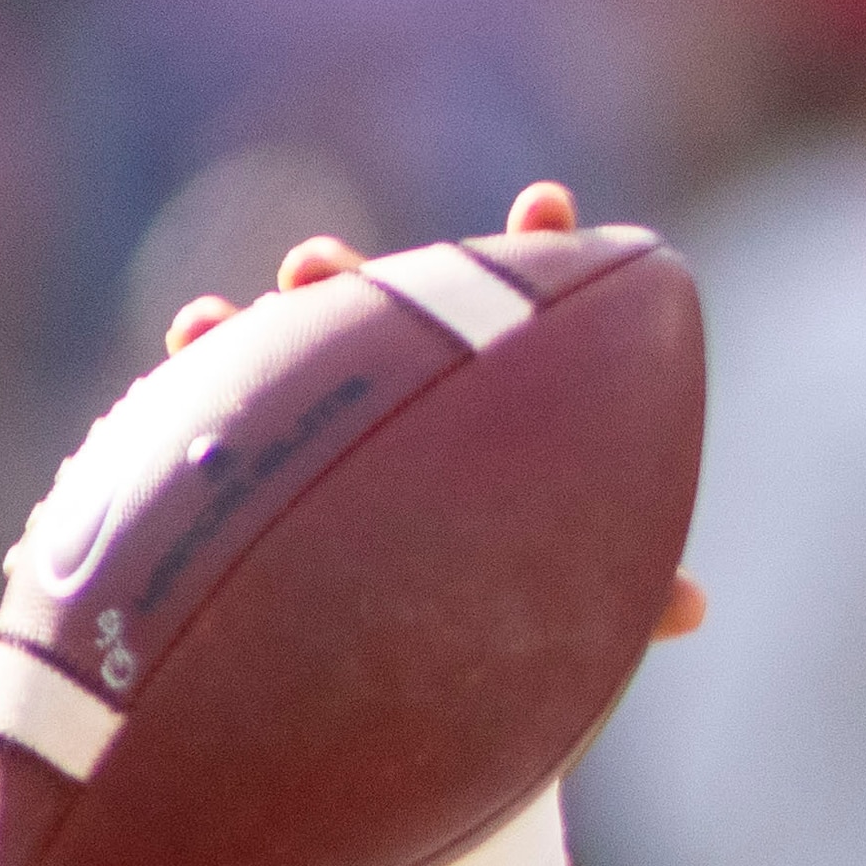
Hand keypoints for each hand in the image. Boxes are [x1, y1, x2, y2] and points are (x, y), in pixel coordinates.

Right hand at [164, 180, 706, 644]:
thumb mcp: (559, 595)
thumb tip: (693, 609)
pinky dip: (193, 380)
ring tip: (237, 308)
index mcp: (493, 393)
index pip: (521, 302)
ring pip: (290, 343)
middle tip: (318, 267)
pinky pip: (210, 410)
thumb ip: (620, 591)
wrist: (406, 660)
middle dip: (354, 275)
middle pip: (383, 306)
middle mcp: (405, 380)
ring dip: (266, 316)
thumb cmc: (504, 607)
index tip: (545, 205)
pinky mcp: (254, 450)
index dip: (536, 247)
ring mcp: (325, 405)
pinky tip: (171, 368)